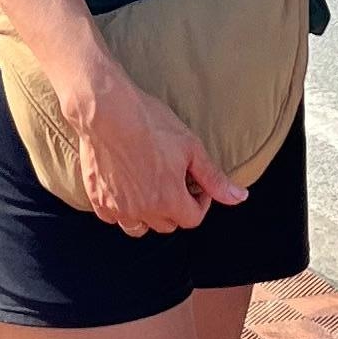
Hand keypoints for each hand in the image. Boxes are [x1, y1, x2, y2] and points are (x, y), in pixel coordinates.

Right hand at [61, 50, 245, 233]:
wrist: (107, 110)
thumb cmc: (150, 124)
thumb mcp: (191, 147)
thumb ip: (214, 178)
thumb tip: (239, 198)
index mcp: (169, 200)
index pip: (193, 219)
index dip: (200, 202)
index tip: (194, 183)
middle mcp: (143, 210)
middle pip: (167, 225)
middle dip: (175, 207)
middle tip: (173, 181)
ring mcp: (118, 207)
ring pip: (139, 228)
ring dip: (148, 215)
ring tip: (150, 189)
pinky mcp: (98, 199)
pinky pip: (114, 218)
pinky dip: (122, 209)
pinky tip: (126, 187)